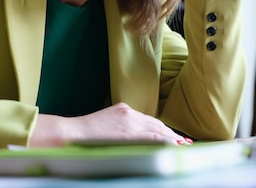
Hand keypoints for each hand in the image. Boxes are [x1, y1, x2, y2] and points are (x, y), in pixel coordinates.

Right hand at [29, 102, 189, 146]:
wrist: (70, 134)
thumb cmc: (83, 136)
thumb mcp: (105, 126)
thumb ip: (120, 129)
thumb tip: (131, 140)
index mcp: (123, 110)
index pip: (148, 121)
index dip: (162, 130)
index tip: (173, 137)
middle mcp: (129, 112)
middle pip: (156, 124)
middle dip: (171, 134)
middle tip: (185, 142)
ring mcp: (129, 120)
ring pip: (157, 129)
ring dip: (171, 138)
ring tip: (183, 146)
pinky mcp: (128, 129)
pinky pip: (152, 136)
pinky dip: (165, 141)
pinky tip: (174, 146)